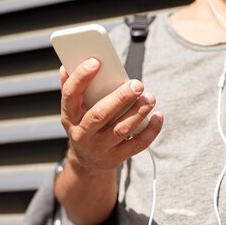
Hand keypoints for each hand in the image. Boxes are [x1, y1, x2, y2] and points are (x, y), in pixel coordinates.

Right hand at [59, 58, 162, 175]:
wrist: (88, 162)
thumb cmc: (84, 125)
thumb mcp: (74, 111)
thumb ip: (72, 89)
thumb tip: (66, 66)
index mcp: (70, 116)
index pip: (71, 95)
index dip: (81, 77)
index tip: (96, 62)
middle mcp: (83, 133)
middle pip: (100, 114)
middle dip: (120, 98)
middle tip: (137, 84)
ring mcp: (101, 147)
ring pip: (121, 129)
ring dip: (138, 112)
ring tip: (150, 97)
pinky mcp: (118, 157)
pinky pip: (137, 144)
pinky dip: (150, 130)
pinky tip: (158, 116)